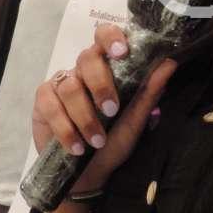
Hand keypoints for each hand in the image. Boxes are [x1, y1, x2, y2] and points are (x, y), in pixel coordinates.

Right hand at [30, 23, 174, 192]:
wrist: (88, 175)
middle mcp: (83, 70)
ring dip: (85, 117)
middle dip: (101, 85)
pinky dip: (66, 129)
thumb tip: (170, 62)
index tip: (122, 52)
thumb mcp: (136, 121)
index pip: (105, 36)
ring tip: (97, 141)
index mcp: (108, 67)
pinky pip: (51, 105)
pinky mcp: (43, 101)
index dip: (111, 37)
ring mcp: (61, 84)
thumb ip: (149, 92)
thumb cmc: (114, 144)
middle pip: (87, 58)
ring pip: (70, 86)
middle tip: (112, 110)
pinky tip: (76, 147)